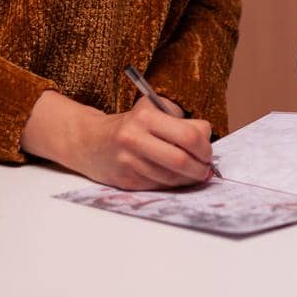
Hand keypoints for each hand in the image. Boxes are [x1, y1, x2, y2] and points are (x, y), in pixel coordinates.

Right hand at [23, 91, 213, 190]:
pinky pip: (159, 186)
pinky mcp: (126, 181)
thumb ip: (179, 120)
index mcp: (145, 116)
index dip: (205, 146)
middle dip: (201, 167)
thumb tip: (205, 139)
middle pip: (181, 160)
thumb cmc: (129, 124)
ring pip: (172, 178)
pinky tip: (175, 177)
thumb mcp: (151, 109)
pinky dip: (173, 184)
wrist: (89, 141)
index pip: (189, 135)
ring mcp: (129, 162)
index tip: (208, 150)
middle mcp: (134, 138)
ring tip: (194, 173)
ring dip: (189, 179)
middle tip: (206, 168)